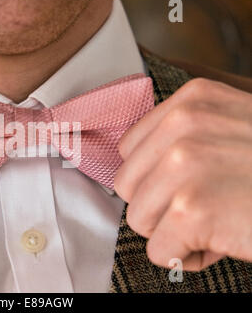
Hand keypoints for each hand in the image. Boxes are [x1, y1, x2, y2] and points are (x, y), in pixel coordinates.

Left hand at [115, 78, 251, 270]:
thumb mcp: (231, 128)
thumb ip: (184, 139)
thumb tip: (143, 173)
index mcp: (190, 102)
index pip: (129, 151)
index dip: (153, 178)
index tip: (186, 186)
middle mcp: (183, 125)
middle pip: (128, 186)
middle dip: (160, 206)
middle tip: (204, 207)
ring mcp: (185, 165)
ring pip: (139, 219)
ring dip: (174, 232)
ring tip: (216, 221)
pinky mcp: (192, 209)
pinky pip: (159, 251)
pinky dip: (187, 258)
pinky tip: (222, 242)